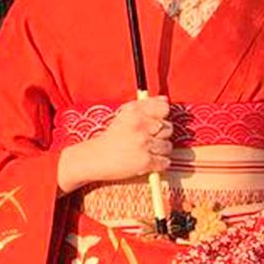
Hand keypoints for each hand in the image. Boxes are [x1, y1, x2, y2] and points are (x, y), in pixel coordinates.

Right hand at [56, 94, 170, 194]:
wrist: (95, 158)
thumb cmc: (111, 137)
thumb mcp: (124, 114)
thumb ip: (146, 105)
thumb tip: (165, 100)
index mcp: (135, 111)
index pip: (164, 108)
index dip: (162, 116)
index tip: (156, 121)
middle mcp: (140, 126)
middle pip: (168, 128)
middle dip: (160, 135)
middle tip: (146, 139)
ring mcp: (143, 144)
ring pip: (168, 146)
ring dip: (159, 150)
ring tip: (145, 150)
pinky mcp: (145, 161)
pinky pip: (164, 162)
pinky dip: (159, 164)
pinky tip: (148, 160)